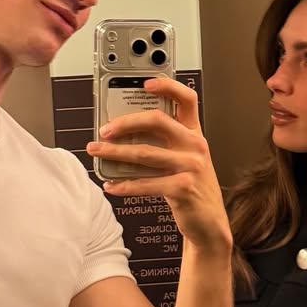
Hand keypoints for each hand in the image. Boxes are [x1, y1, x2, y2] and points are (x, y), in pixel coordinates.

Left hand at [86, 78, 231, 254]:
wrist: (210, 222)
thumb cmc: (192, 188)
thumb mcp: (184, 160)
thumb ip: (162, 145)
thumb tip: (122, 135)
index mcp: (194, 133)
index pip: (186, 99)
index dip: (167, 86)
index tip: (144, 83)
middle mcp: (195, 145)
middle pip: (157, 120)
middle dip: (125, 122)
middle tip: (104, 129)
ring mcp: (191, 166)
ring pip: (145, 153)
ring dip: (115, 152)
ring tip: (96, 152)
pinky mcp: (184, 188)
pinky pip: (147, 183)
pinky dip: (125, 185)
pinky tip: (111, 185)